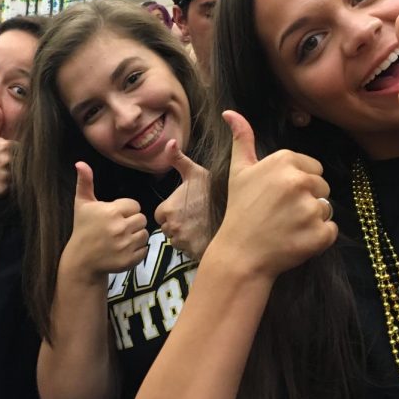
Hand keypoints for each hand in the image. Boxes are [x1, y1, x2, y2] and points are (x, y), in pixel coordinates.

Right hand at [61, 162, 148, 284]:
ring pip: (145, 234)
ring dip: (136, 236)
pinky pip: (144, 250)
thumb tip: (80, 162)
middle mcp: (120, 228)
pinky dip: (137, 250)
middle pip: (142, 219)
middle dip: (132, 222)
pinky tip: (124, 249)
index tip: (116, 216)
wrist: (81, 260)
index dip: (126, 210)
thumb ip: (85, 182)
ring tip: (122, 239)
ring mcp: (125, 245)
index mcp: (112, 211)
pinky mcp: (129, 260)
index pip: (135, 205)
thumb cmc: (83, 229)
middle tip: (119, 228)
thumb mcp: (82, 204)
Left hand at [154, 140, 209, 259]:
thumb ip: (179, 159)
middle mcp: (171, 228)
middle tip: (196, 217)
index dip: (172, 211)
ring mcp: (183, 243)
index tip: (187, 208)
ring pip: (178, 242)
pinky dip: (196, 247)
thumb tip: (169, 143)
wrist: (238, 213)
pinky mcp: (194, 255)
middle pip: (168, 229)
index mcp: (168, 209)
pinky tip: (207, 237)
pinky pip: (189, 253)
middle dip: (178, 225)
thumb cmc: (215, 192)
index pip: (161, 215)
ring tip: (202, 227)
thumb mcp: (196, 172)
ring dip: (186, 237)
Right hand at [213, 111, 336, 278]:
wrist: (240, 254)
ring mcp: (310, 208)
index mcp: (284, 161)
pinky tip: (296, 240)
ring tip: (287, 227)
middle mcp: (299, 181)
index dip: (298, 183)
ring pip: (327, 208)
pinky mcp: (320, 234)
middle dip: (307, 199)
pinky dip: (318, 238)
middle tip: (282, 213)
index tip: (278, 196)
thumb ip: (241, 139)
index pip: (312, 167)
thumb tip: (229, 111)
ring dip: (312, 219)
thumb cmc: (240, 210)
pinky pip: (331, 230)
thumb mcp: (239, 171)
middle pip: (322, 186)